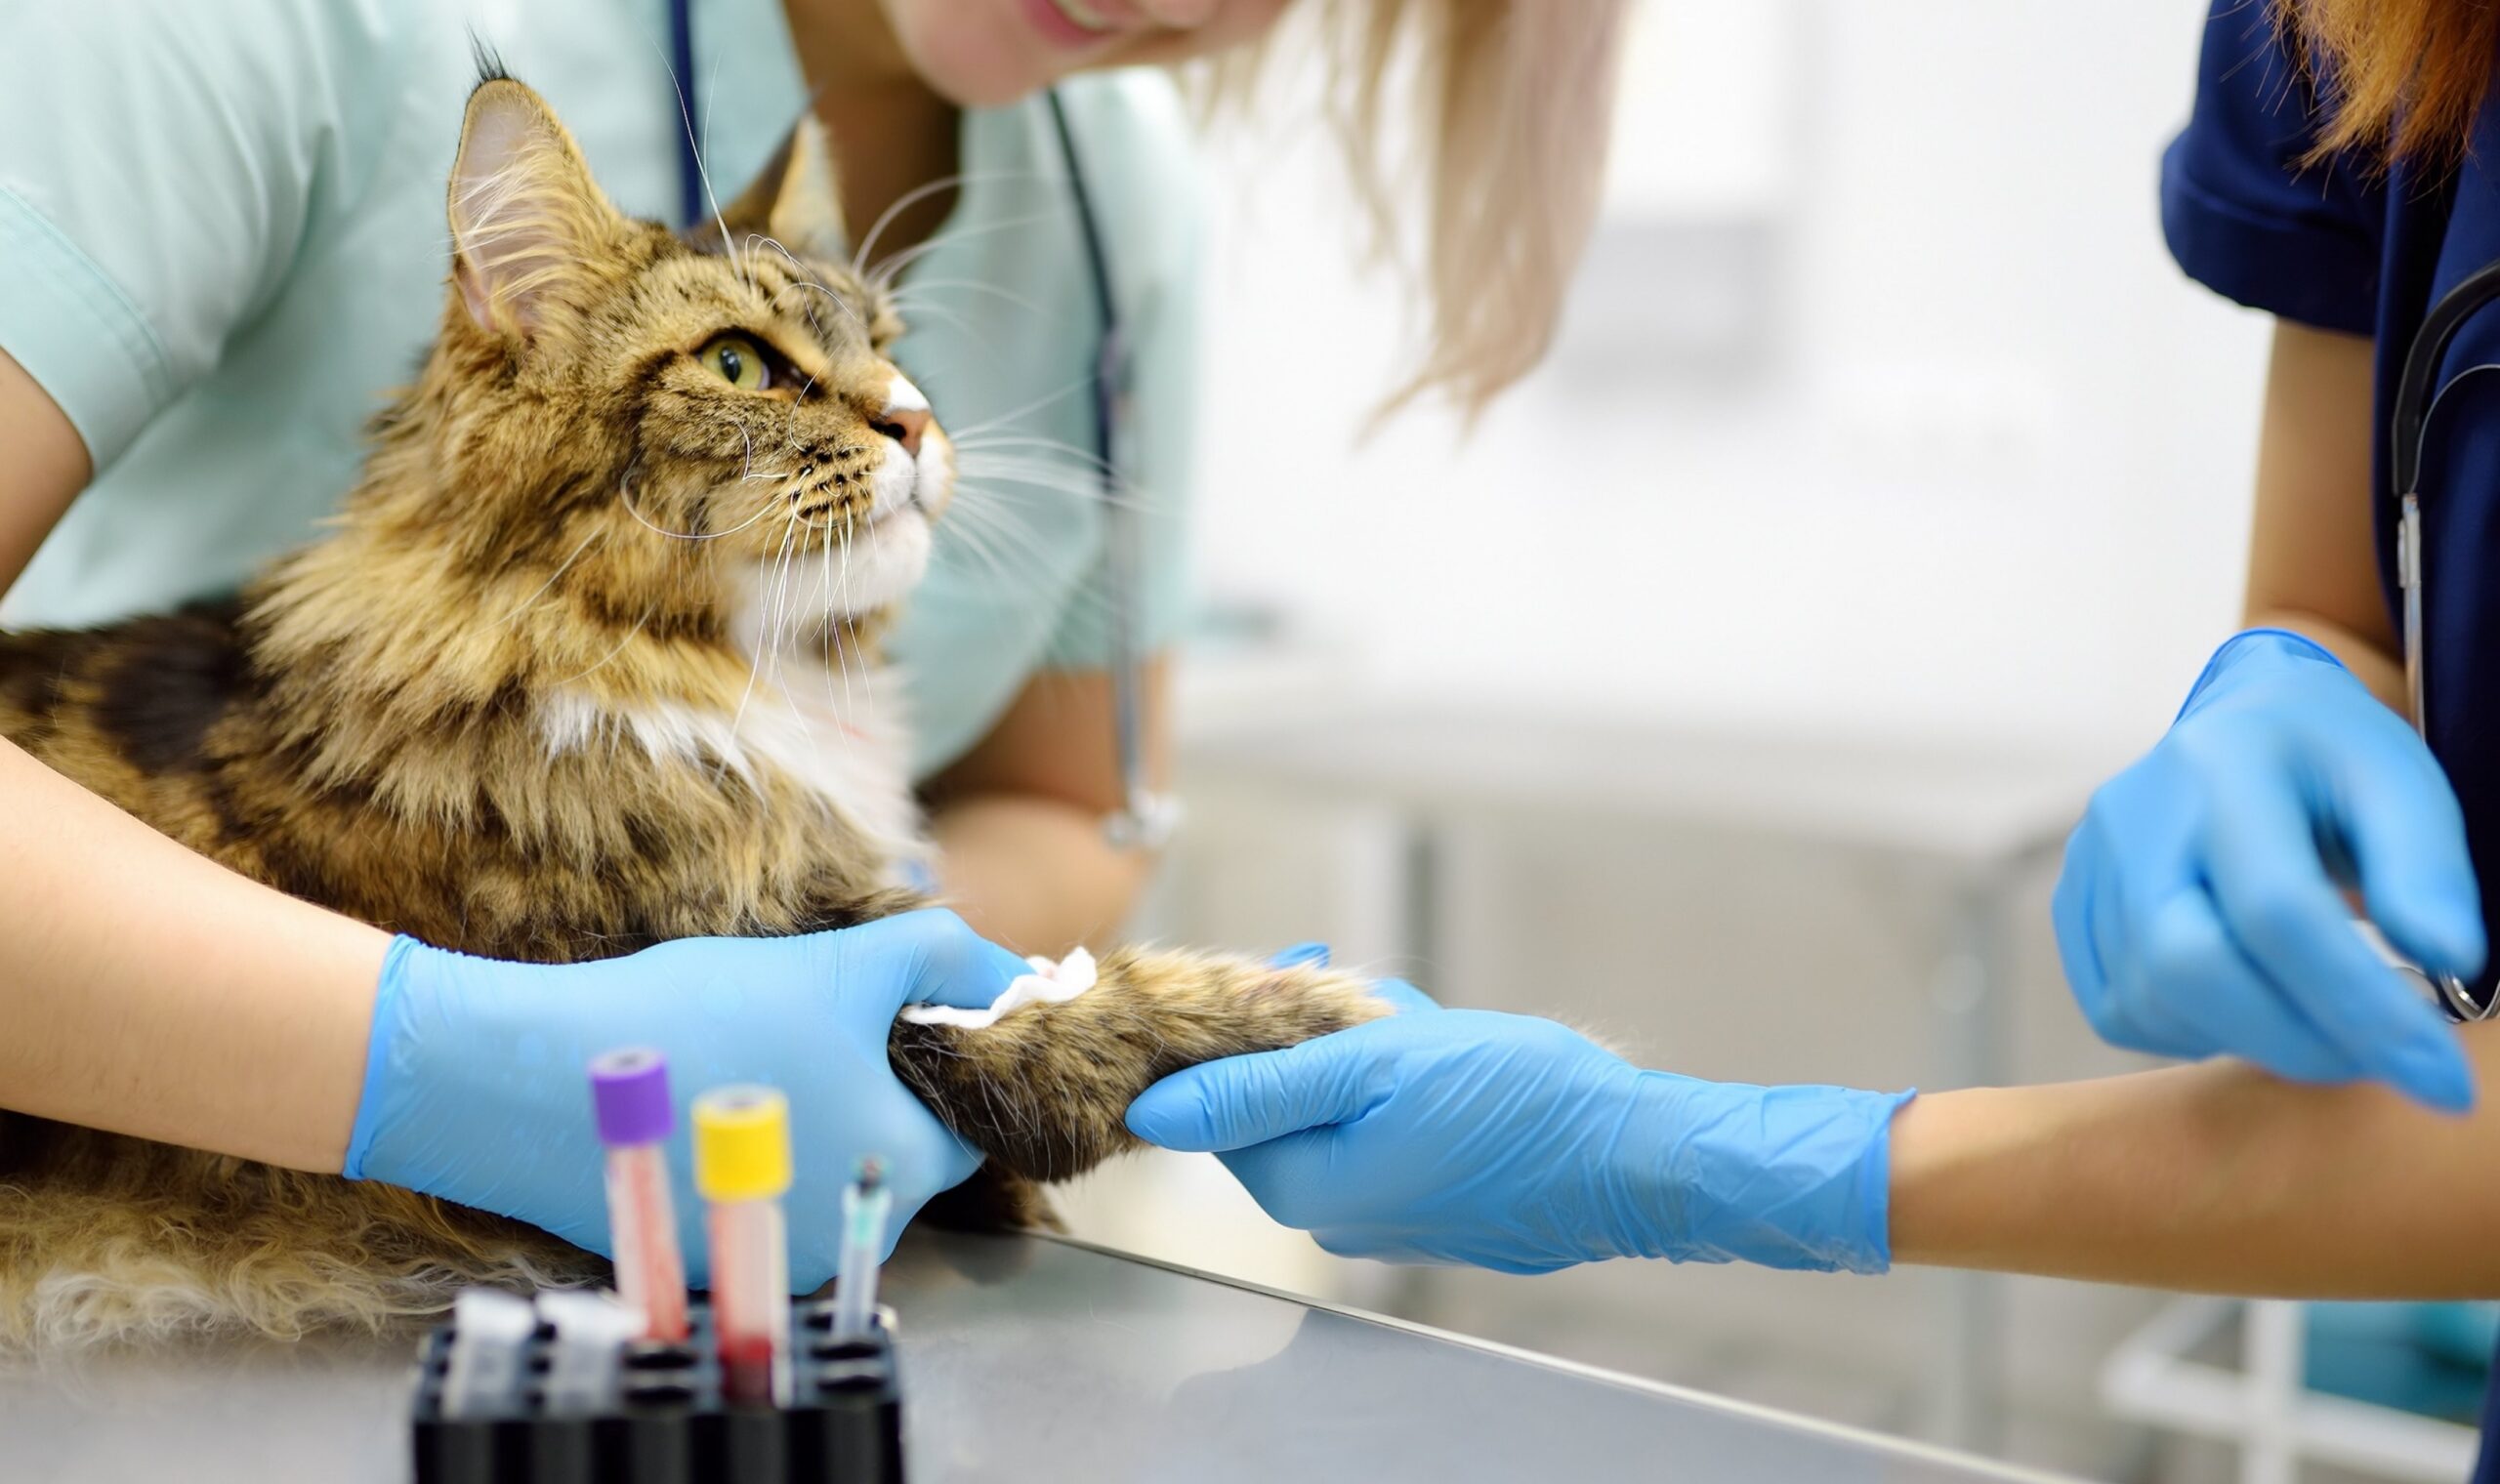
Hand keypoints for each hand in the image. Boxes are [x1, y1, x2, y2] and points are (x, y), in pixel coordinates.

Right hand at [344, 908, 1025, 1289]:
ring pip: (826, 1172)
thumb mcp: (841, 964)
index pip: (965, 1126)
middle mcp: (848, 1233)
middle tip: (808, 1025)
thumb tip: (1012, 973)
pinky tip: (702, 1097)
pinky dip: (744, 1153)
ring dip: (808, 1118)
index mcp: (899, 1168)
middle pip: (895, 1152)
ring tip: (748, 1056)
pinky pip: (757, 1198)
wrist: (532, 1077)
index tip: (889, 1019)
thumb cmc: (701, 1017)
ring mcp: (773, 1255)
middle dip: (869, 1089)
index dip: (938, 1063)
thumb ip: (942, 959)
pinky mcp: (707, 1260)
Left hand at [1127, 993, 1910, 1274]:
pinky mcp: (1435, 1202)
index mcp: (1303, 1187)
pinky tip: (1446, 1053)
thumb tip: (1153, 1110)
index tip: (1278, 981)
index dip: (1237, 1034)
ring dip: (1363, 1050)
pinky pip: (1386, 1127)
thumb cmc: (1518, 1105)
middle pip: (1277, 1104)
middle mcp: (1335, 1217)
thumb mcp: (1373, 1067)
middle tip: (1361, 994)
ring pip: (1337, 1105)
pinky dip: (1403, 1082)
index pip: (1212, 1109)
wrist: (1635, 1159)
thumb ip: (1254, 1088)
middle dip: (1312, 1035)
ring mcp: (1389, 1214)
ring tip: (1417, 1022)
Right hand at [2054, 629, 2484, 1109]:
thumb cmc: (2330, 760)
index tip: (2442, 1080)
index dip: (2358, 1007)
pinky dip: (2194, 1030)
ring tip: (2323, 1016)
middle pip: (2185, 965)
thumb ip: (2428, 869)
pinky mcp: (2071, 907)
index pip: (2276, 908)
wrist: (2243, 721)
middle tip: (2384, 1062)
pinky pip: (2120, 1010)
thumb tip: (2446, 960)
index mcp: (2223, 767)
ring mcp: (2089, 864)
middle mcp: (2134, 816)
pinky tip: (2249, 999)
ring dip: (2254, 1040)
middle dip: (2297, 1040)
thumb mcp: (2405, 785)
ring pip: (2150, 1002)